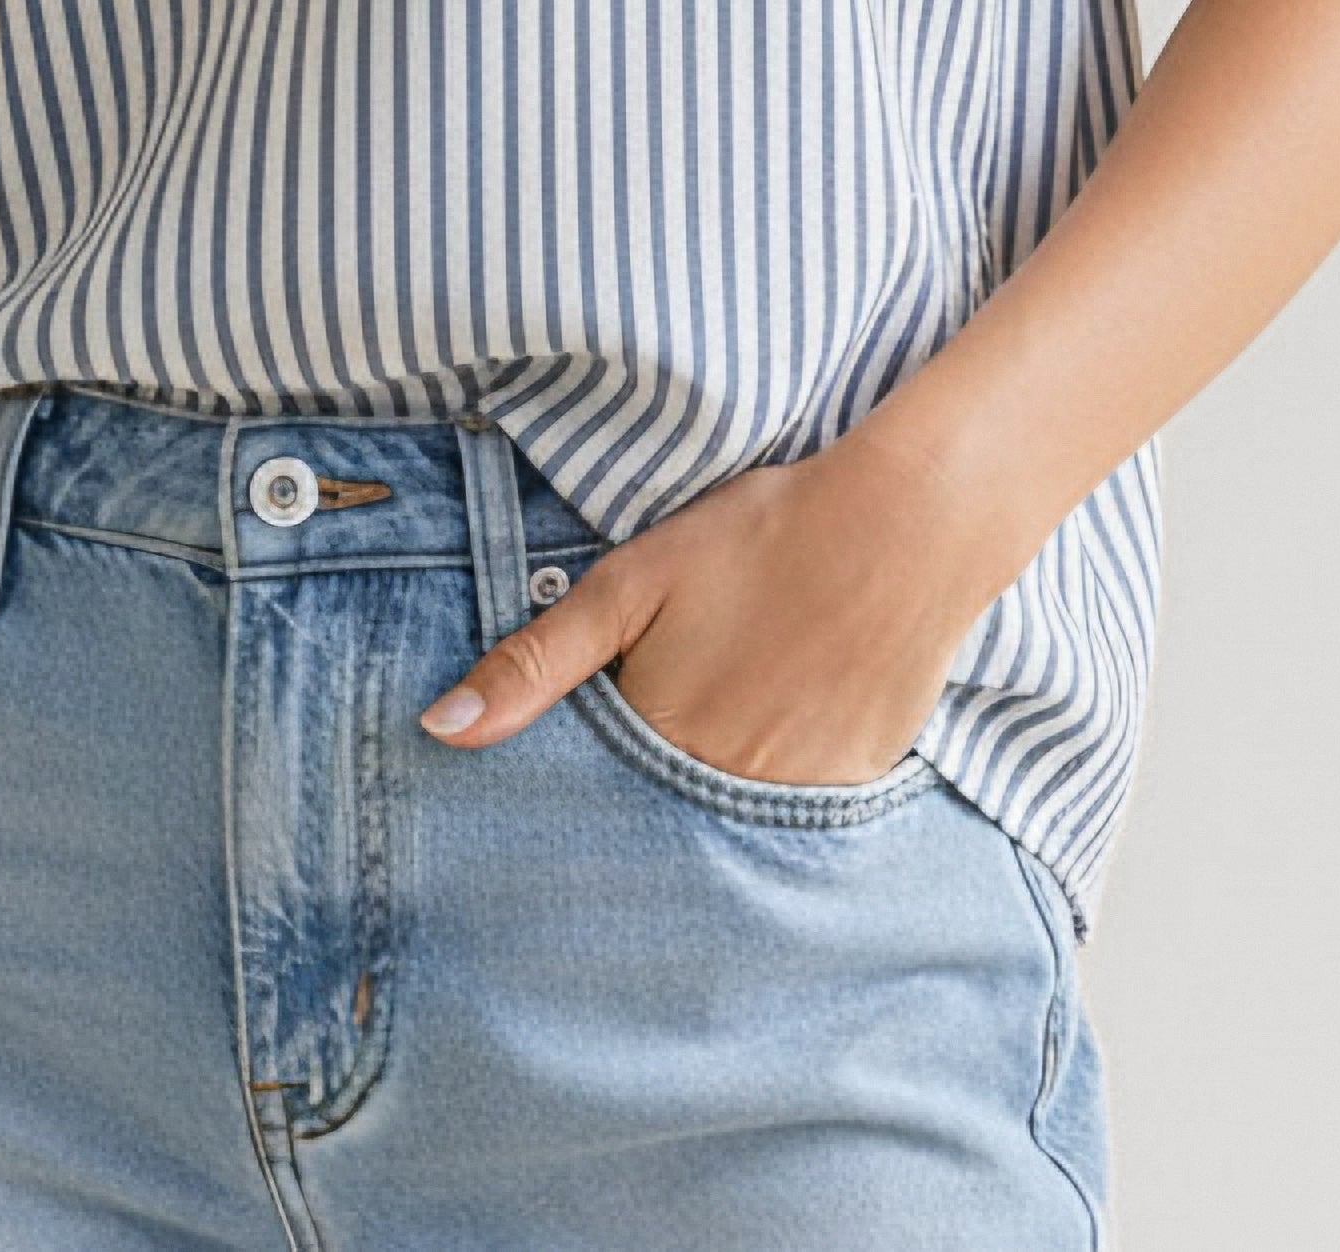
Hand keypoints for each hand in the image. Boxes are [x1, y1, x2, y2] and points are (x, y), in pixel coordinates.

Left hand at [415, 408, 996, 783]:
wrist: (902, 527)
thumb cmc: (757, 539)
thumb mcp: (629, 585)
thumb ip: (534, 665)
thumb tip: (437, 732)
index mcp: (659, 746)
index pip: (597, 793)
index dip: (591, 761)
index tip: (597, 731)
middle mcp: (725, 794)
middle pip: (663, 807)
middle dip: (651, 776)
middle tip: (686, 691)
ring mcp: (797, 801)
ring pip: (728, 811)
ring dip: (719, 773)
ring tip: (742, 690)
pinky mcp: (856, 789)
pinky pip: (798, 806)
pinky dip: (784, 770)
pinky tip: (795, 702)